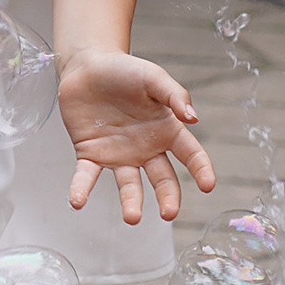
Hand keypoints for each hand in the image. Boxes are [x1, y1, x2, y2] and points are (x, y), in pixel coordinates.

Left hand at [58, 47, 214, 224]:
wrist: (86, 66)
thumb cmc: (125, 71)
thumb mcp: (153, 78)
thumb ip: (174, 96)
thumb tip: (194, 119)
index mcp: (166, 131)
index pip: (190, 155)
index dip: (201, 169)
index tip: (208, 185)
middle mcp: (146, 149)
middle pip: (162, 179)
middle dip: (167, 197)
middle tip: (168, 214)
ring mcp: (118, 154)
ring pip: (128, 184)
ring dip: (130, 202)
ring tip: (132, 218)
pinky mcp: (90, 153)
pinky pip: (86, 175)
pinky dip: (81, 189)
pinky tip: (77, 201)